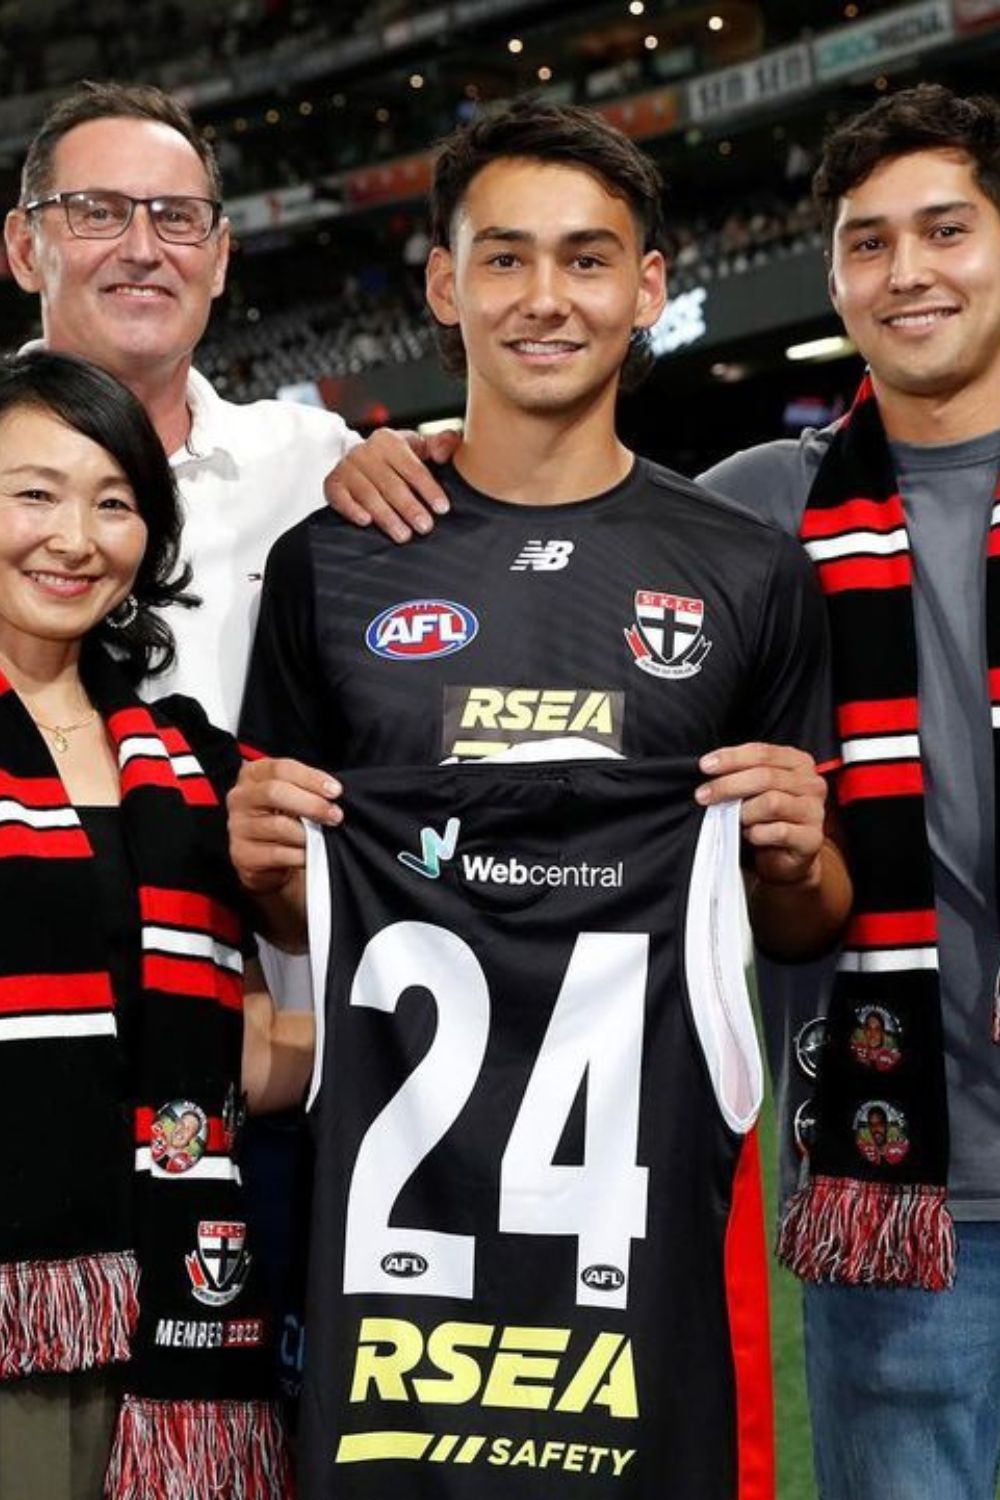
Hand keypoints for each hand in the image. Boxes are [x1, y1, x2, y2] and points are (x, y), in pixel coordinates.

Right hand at [227, 756, 341, 894]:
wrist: (269, 858)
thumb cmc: (284, 819)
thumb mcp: (291, 796)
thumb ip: (306, 789)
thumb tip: (332, 792)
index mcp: (252, 775)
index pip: (281, 769)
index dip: (311, 778)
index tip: (335, 791)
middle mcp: (240, 798)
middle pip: (275, 792)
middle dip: (312, 804)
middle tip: (334, 816)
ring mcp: (238, 826)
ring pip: (279, 825)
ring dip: (309, 834)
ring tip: (321, 838)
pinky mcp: (242, 854)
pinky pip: (277, 853)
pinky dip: (300, 855)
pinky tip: (309, 854)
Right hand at [324, 427, 458, 541]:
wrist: (361, 462)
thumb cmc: (397, 459)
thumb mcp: (420, 448)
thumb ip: (442, 444)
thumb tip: (445, 452)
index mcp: (389, 440)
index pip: (413, 468)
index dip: (429, 489)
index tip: (442, 508)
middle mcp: (365, 451)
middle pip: (391, 484)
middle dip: (410, 508)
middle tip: (425, 527)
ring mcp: (347, 467)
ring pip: (369, 495)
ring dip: (387, 517)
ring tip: (403, 535)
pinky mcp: (332, 483)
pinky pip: (340, 498)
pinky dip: (352, 510)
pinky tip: (366, 522)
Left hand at [695, 742, 826, 887]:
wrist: (784, 857)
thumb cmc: (766, 818)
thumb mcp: (755, 789)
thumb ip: (742, 774)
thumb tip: (710, 769)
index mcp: (798, 763)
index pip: (763, 753)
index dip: (732, 757)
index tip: (705, 766)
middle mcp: (811, 784)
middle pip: (765, 776)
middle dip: (728, 785)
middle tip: (703, 795)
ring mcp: (815, 811)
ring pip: (771, 802)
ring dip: (744, 812)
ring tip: (734, 820)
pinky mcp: (812, 838)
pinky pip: (778, 831)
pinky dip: (757, 833)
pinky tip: (750, 835)